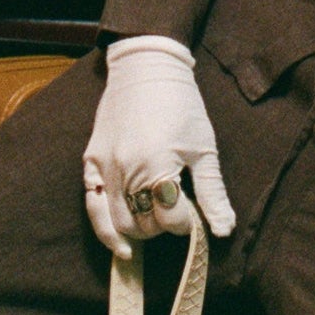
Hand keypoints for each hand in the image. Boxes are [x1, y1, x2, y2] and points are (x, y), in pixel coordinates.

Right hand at [82, 37, 235, 259]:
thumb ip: (213, 193)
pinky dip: (105, 229)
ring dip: (139, 231)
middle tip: (176, 212)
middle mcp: (127, 170)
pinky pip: (92, 206)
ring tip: (153, 226)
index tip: (194, 213)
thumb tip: (224, 230)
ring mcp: (104, 167)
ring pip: (118, 222)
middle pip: (144, 225)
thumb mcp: (204, 149)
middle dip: (163, 227)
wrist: (146, 69)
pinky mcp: (90, 162)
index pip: (172, 219)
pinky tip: (121, 245)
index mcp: (158, 166)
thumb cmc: (181, 106)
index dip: (187, 223)